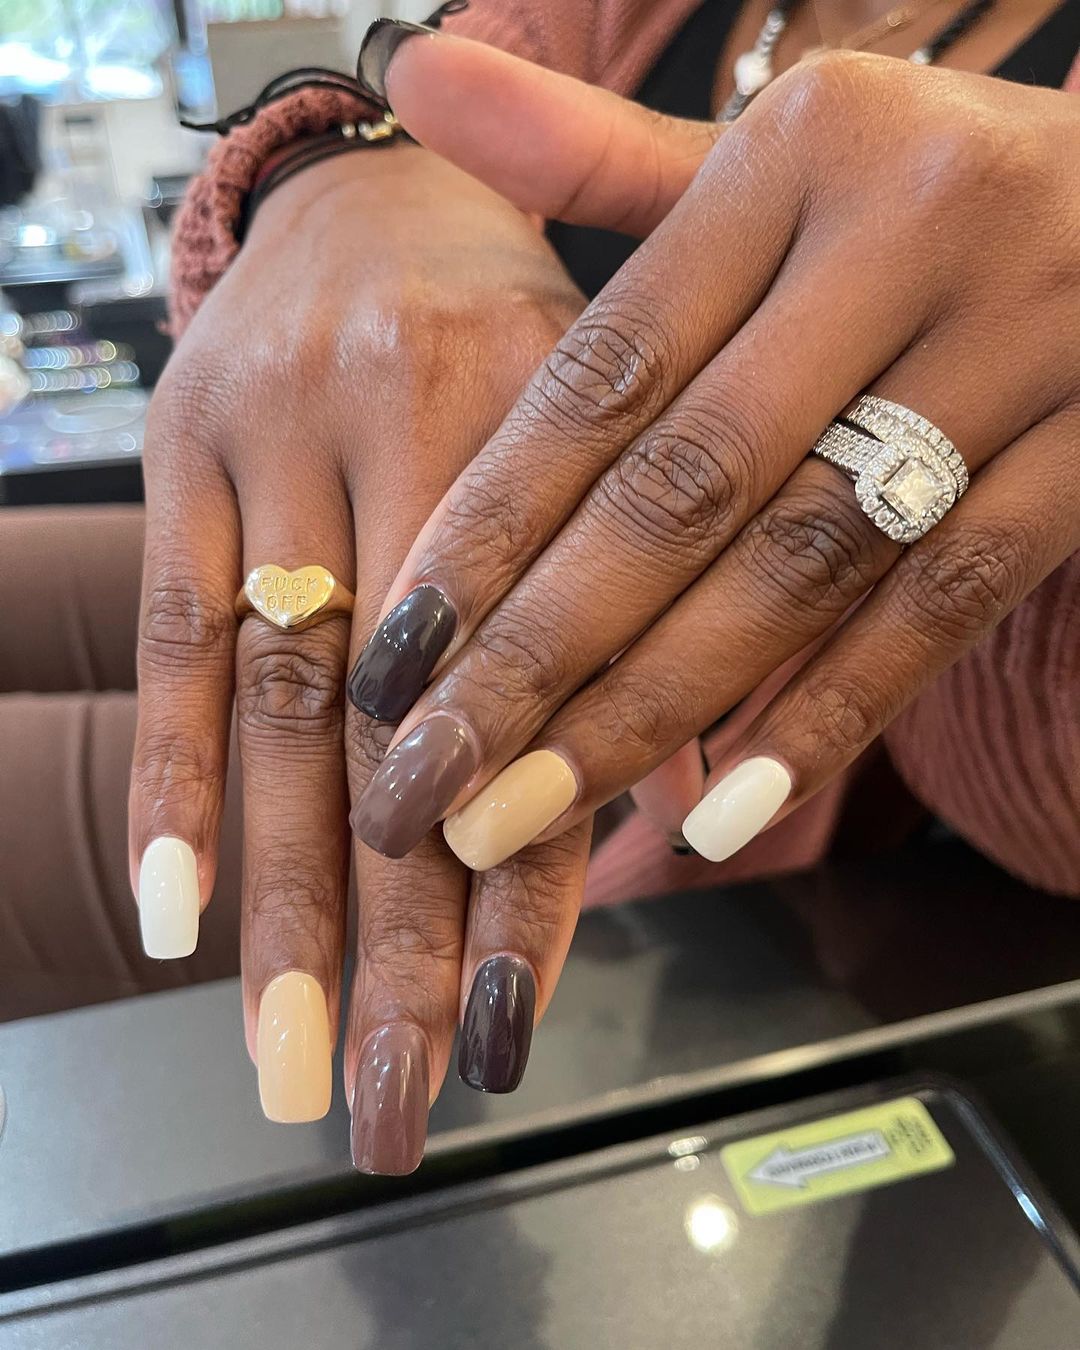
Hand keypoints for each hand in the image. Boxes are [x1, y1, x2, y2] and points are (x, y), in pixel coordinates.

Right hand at [128, 143, 590, 1167]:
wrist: (384, 183)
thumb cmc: (518, 338)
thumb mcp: (608, 433)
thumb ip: (636, 611)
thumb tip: (670, 806)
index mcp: (563, 441)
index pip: (546, 712)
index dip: (518, 890)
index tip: (499, 1041)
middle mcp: (418, 439)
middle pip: (408, 740)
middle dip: (392, 945)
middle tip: (385, 1108)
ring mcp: (281, 440)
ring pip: (289, 710)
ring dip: (283, 902)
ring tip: (283, 1062)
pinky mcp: (183, 442)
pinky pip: (169, 628)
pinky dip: (174, 777)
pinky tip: (173, 915)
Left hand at [346, 35, 1079, 873]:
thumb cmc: (919, 183)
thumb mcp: (771, 155)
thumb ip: (595, 155)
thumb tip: (408, 74)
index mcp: (802, 155)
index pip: (607, 373)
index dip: (491, 523)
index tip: (394, 652)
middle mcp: (913, 239)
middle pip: (685, 490)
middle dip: (542, 654)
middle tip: (431, 780)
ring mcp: (1024, 349)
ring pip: (803, 565)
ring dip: (657, 709)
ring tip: (535, 814)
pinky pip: (946, 606)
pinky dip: (831, 716)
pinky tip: (723, 812)